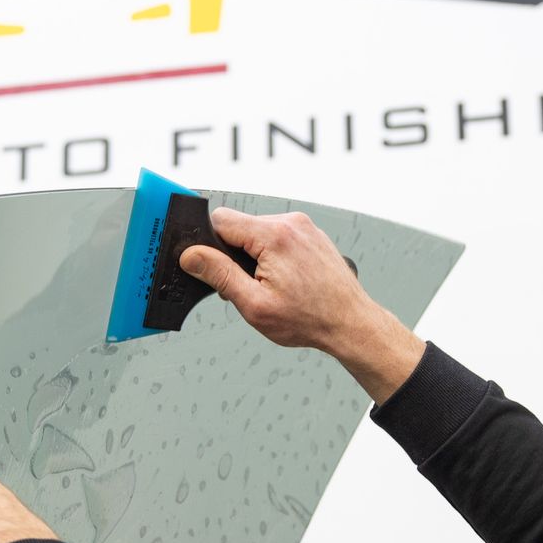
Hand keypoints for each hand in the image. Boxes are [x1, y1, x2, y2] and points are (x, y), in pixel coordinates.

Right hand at [181, 208, 428, 404]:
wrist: (351, 323)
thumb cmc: (310, 318)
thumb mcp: (254, 303)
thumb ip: (219, 275)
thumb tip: (191, 256)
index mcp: (274, 235)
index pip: (220, 219)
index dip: (209, 244)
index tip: (212, 268)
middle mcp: (290, 223)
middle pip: (238, 226)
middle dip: (232, 254)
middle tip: (244, 286)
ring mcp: (303, 227)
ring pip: (256, 232)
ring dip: (252, 256)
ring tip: (267, 286)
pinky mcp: (310, 234)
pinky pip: (276, 236)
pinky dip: (270, 255)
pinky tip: (282, 280)